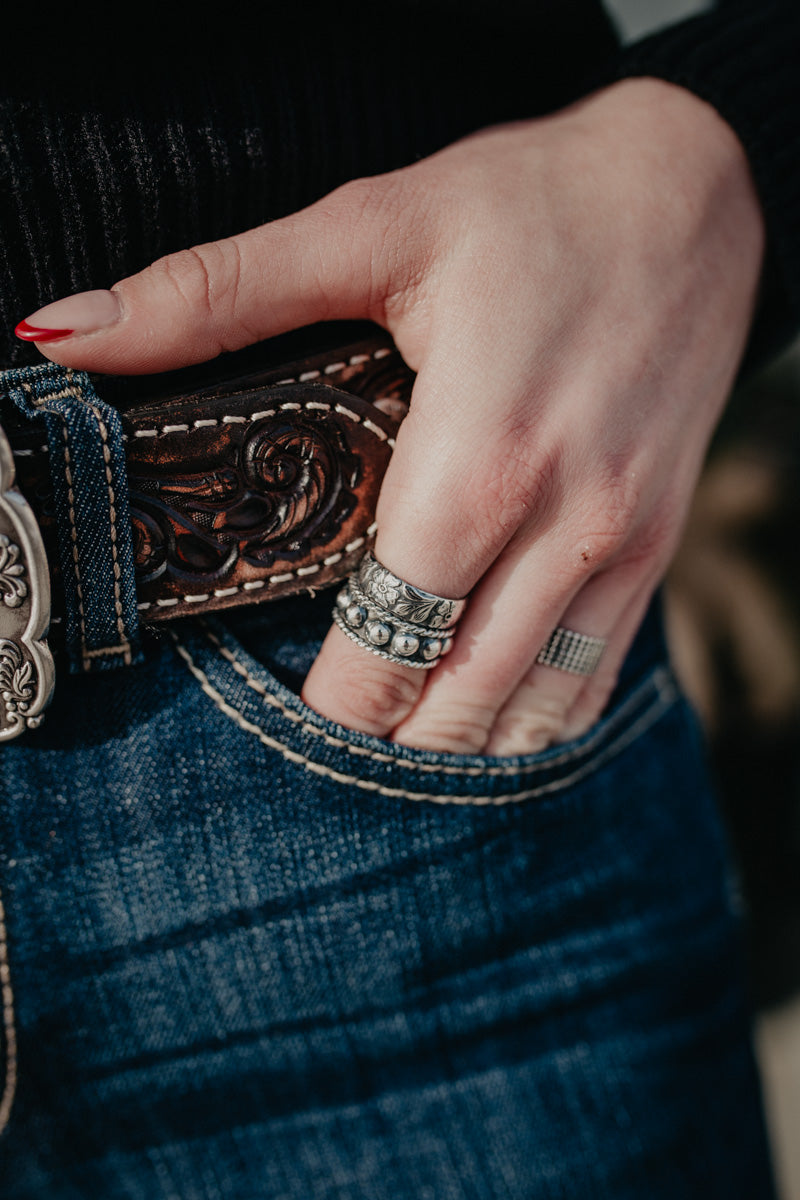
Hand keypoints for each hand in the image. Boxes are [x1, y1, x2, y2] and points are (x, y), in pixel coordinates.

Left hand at [20, 79, 763, 753]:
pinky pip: (594, 686)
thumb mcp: (371, 225)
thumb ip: (214, 292)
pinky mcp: (658, 550)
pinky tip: (478, 720)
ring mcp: (621, 548)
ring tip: (389, 745)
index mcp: (480, 458)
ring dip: (452, 747)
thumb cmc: (532, 205)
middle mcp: (562, 525)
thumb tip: (61, 335)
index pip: (383, 647)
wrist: (699, 194)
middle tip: (319, 747)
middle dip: (380, 742)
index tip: (277, 714)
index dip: (324, 708)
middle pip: (454, 706)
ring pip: (528, 717)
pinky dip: (528, 725)